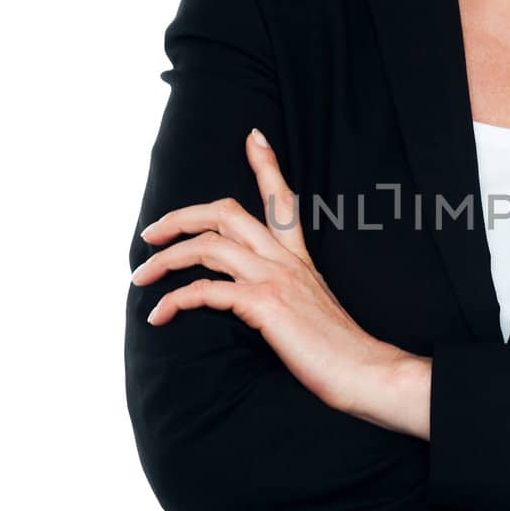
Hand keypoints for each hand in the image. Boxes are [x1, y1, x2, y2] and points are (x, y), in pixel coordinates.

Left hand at [132, 127, 402, 412]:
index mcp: (298, 259)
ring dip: (165, 260)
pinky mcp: (266, 304)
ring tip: (141, 278)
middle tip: (150, 235)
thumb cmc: (340, 352)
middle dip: (179, 217)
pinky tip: (161, 315)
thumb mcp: (312, 312)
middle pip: (225, 213)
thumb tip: (258, 303)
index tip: (253, 137)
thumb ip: (287, 296)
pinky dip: (175, 299)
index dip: (266, 165)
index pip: (282, 201)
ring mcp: (276, 279)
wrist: (367, 372)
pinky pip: (206, 290)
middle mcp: (286, 261)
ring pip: (207, 247)